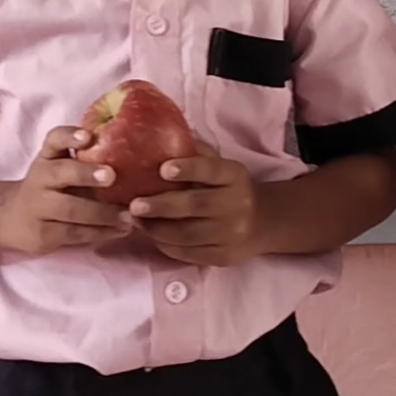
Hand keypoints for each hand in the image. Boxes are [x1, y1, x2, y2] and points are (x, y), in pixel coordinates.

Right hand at [0, 126, 132, 254]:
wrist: (12, 218)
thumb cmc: (51, 186)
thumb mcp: (59, 166)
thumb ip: (85, 157)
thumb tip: (136, 148)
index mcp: (48, 157)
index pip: (54, 139)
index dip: (69, 136)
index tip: (88, 136)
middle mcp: (40, 178)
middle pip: (60, 173)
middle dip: (86, 174)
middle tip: (112, 176)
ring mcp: (39, 207)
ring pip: (70, 209)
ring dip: (102, 213)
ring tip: (129, 216)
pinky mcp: (43, 234)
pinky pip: (75, 233)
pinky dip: (101, 232)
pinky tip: (121, 230)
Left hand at [128, 137, 260, 266]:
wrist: (261, 223)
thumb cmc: (228, 188)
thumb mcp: (220, 166)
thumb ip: (196, 154)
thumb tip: (159, 138)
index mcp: (234, 176)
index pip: (211, 171)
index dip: (188, 169)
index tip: (162, 169)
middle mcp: (237, 204)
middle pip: (195, 205)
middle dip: (161, 206)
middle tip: (134, 205)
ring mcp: (231, 233)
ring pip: (188, 234)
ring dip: (157, 228)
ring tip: (136, 221)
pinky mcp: (223, 256)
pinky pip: (189, 253)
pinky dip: (166, 245)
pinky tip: (153, 236)